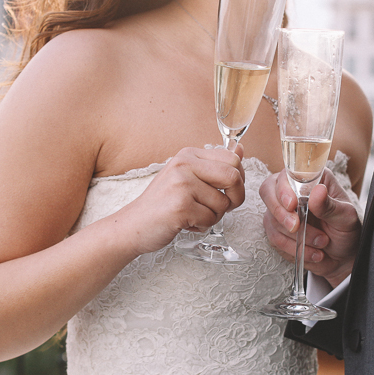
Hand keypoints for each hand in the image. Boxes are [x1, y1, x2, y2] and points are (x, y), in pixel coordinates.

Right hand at [117, 145, 245, 255]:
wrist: (133, 225)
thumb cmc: (162, 204)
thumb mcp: (187, 177)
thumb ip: (214, 165)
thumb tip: (240, 148)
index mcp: (188, 154)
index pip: (232, 159)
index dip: (238, 180)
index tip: (227, 192)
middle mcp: (185, 164)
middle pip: (233, 176)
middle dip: (235, 198)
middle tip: (222, 208)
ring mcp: (181, 184)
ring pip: (223, 203)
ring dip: (214, 216)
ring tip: (194, 216)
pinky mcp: (180, 206)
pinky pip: (211, 219)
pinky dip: (202, 226)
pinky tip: (186, 224)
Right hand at [260, 167, 359, 286]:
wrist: (343, 256)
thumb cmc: (346, 231)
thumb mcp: (346, 218)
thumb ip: (330, 206)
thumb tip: (317, 191)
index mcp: (312, 180)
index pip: (286, 175)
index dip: (283, 189)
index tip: (292, 205)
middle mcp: (293, 191)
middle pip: (268, 192)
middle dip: (281, 213)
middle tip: (297, 227)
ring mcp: (282, 210)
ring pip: (272, 219)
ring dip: (296, 236)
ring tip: (321, 243)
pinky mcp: (278, 229)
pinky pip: (274, 238)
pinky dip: (293, 248)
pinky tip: (313, 252)